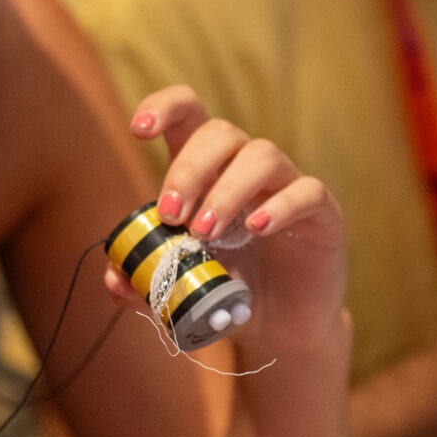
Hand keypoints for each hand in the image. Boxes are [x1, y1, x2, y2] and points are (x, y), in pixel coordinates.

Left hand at [120, 85, 348, 356]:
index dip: (164, 108)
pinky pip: (307, 191)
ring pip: (261, 154)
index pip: (188, 114)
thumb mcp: (179, 288)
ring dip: (226, 190)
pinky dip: (281, 205)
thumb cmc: (227, 293)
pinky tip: (258, 228)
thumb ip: (144, 282)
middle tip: (172, 214)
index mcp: (207, 172)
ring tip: (205, 233)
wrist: (280, 329)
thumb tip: (114, 278)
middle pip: (221, 132)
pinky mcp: (321, 213)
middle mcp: (246, 169)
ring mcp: (286, 186)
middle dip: (189, 168)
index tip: (139, 130)